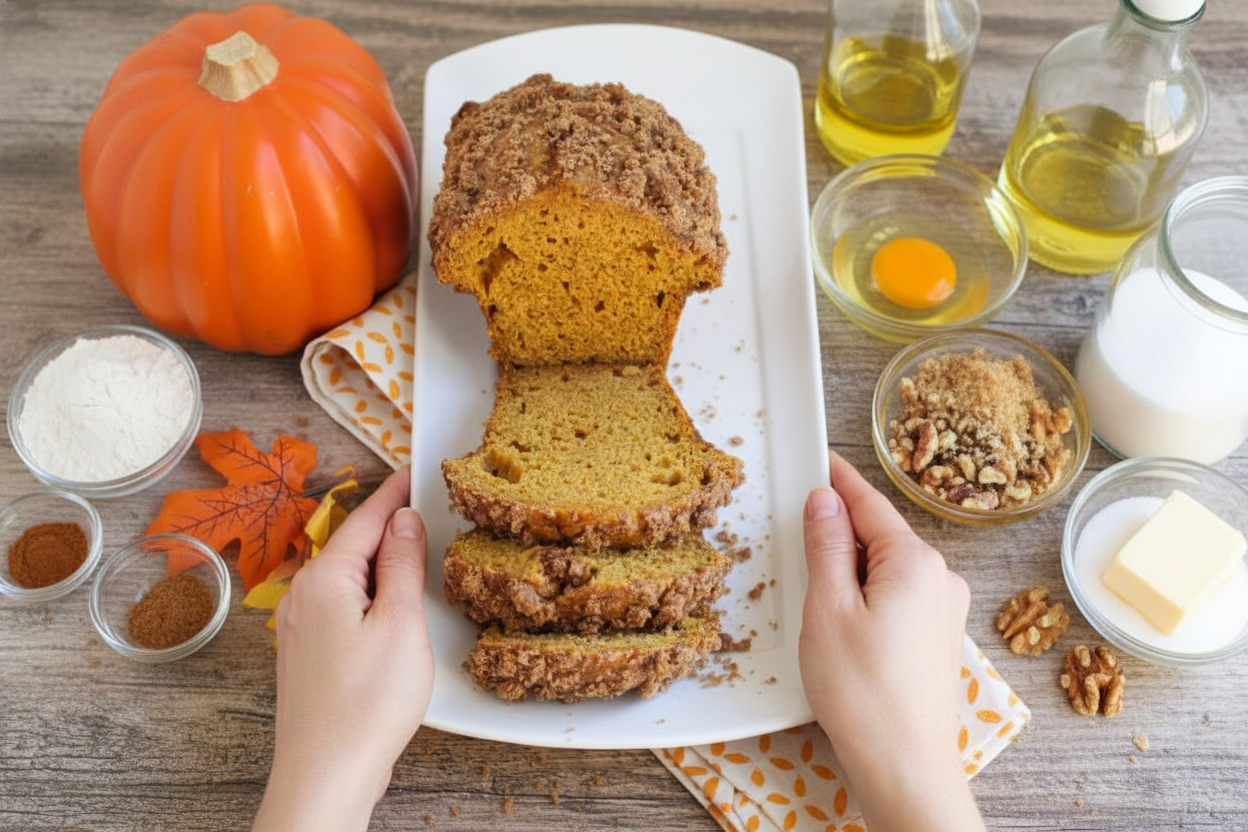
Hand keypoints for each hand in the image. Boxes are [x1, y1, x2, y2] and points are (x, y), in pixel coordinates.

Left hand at [252, 467, 433, 831]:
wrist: (325, 775)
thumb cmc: (366, 705)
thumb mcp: (402, 624)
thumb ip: (404, 565)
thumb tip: (405, 521)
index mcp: (325, 580)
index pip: (365, 519)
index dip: (395, 492)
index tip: (414, 469)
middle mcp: (302, 597)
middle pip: (353, 547)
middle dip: (389, 529)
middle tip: (426, 512)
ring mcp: (298, 628)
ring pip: (347, 579)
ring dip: (381, 567)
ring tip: (417, 560)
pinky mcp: (305, 656)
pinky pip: (340, 607)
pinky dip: (369, 597)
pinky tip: (391, 611)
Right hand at [798, 453, 983, 831]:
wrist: (904, 767)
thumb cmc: (863, 694)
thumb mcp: (826, 608)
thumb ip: (825, 546)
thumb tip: (824, 501)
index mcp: (915, 561)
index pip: (868, 503)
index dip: (838, 480)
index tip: (819, 459)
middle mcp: (941, 578)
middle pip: (879, 535)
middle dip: (839, 534)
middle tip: (797, 543)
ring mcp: (945, 610)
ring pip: (888, 569)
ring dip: (852, 571)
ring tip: (816, 602)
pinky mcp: (938, 638)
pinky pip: (899, 597)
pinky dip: (868, 597)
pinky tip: (844, 626)